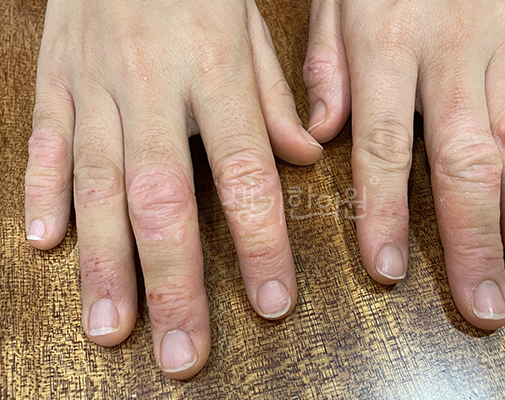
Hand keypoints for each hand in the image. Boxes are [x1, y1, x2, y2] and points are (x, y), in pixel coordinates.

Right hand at [25, 0, 321, 378]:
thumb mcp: (250, 22)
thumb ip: (274, 96)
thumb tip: (305, 155)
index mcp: (215, 72)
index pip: (245, 175)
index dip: (260, 244)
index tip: (271, 302)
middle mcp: (152, 88)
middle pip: (163, 200)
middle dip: (172, 283)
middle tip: (181, 352)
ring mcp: (94, 85)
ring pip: (97, 186)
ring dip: (104, 264)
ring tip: (112, 328)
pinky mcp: (54, 79)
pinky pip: (45, 142)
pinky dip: (42, 193)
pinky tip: (44, 244)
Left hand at [304, 0, 504, 329]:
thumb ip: (324, 67)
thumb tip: (317, 135)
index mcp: (387, 45)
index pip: (384, 148)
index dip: (385, 213)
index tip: (387, 271)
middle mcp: (452, 54)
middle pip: (465, 162)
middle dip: (474, 240)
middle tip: (485, 305)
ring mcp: (504, 45)